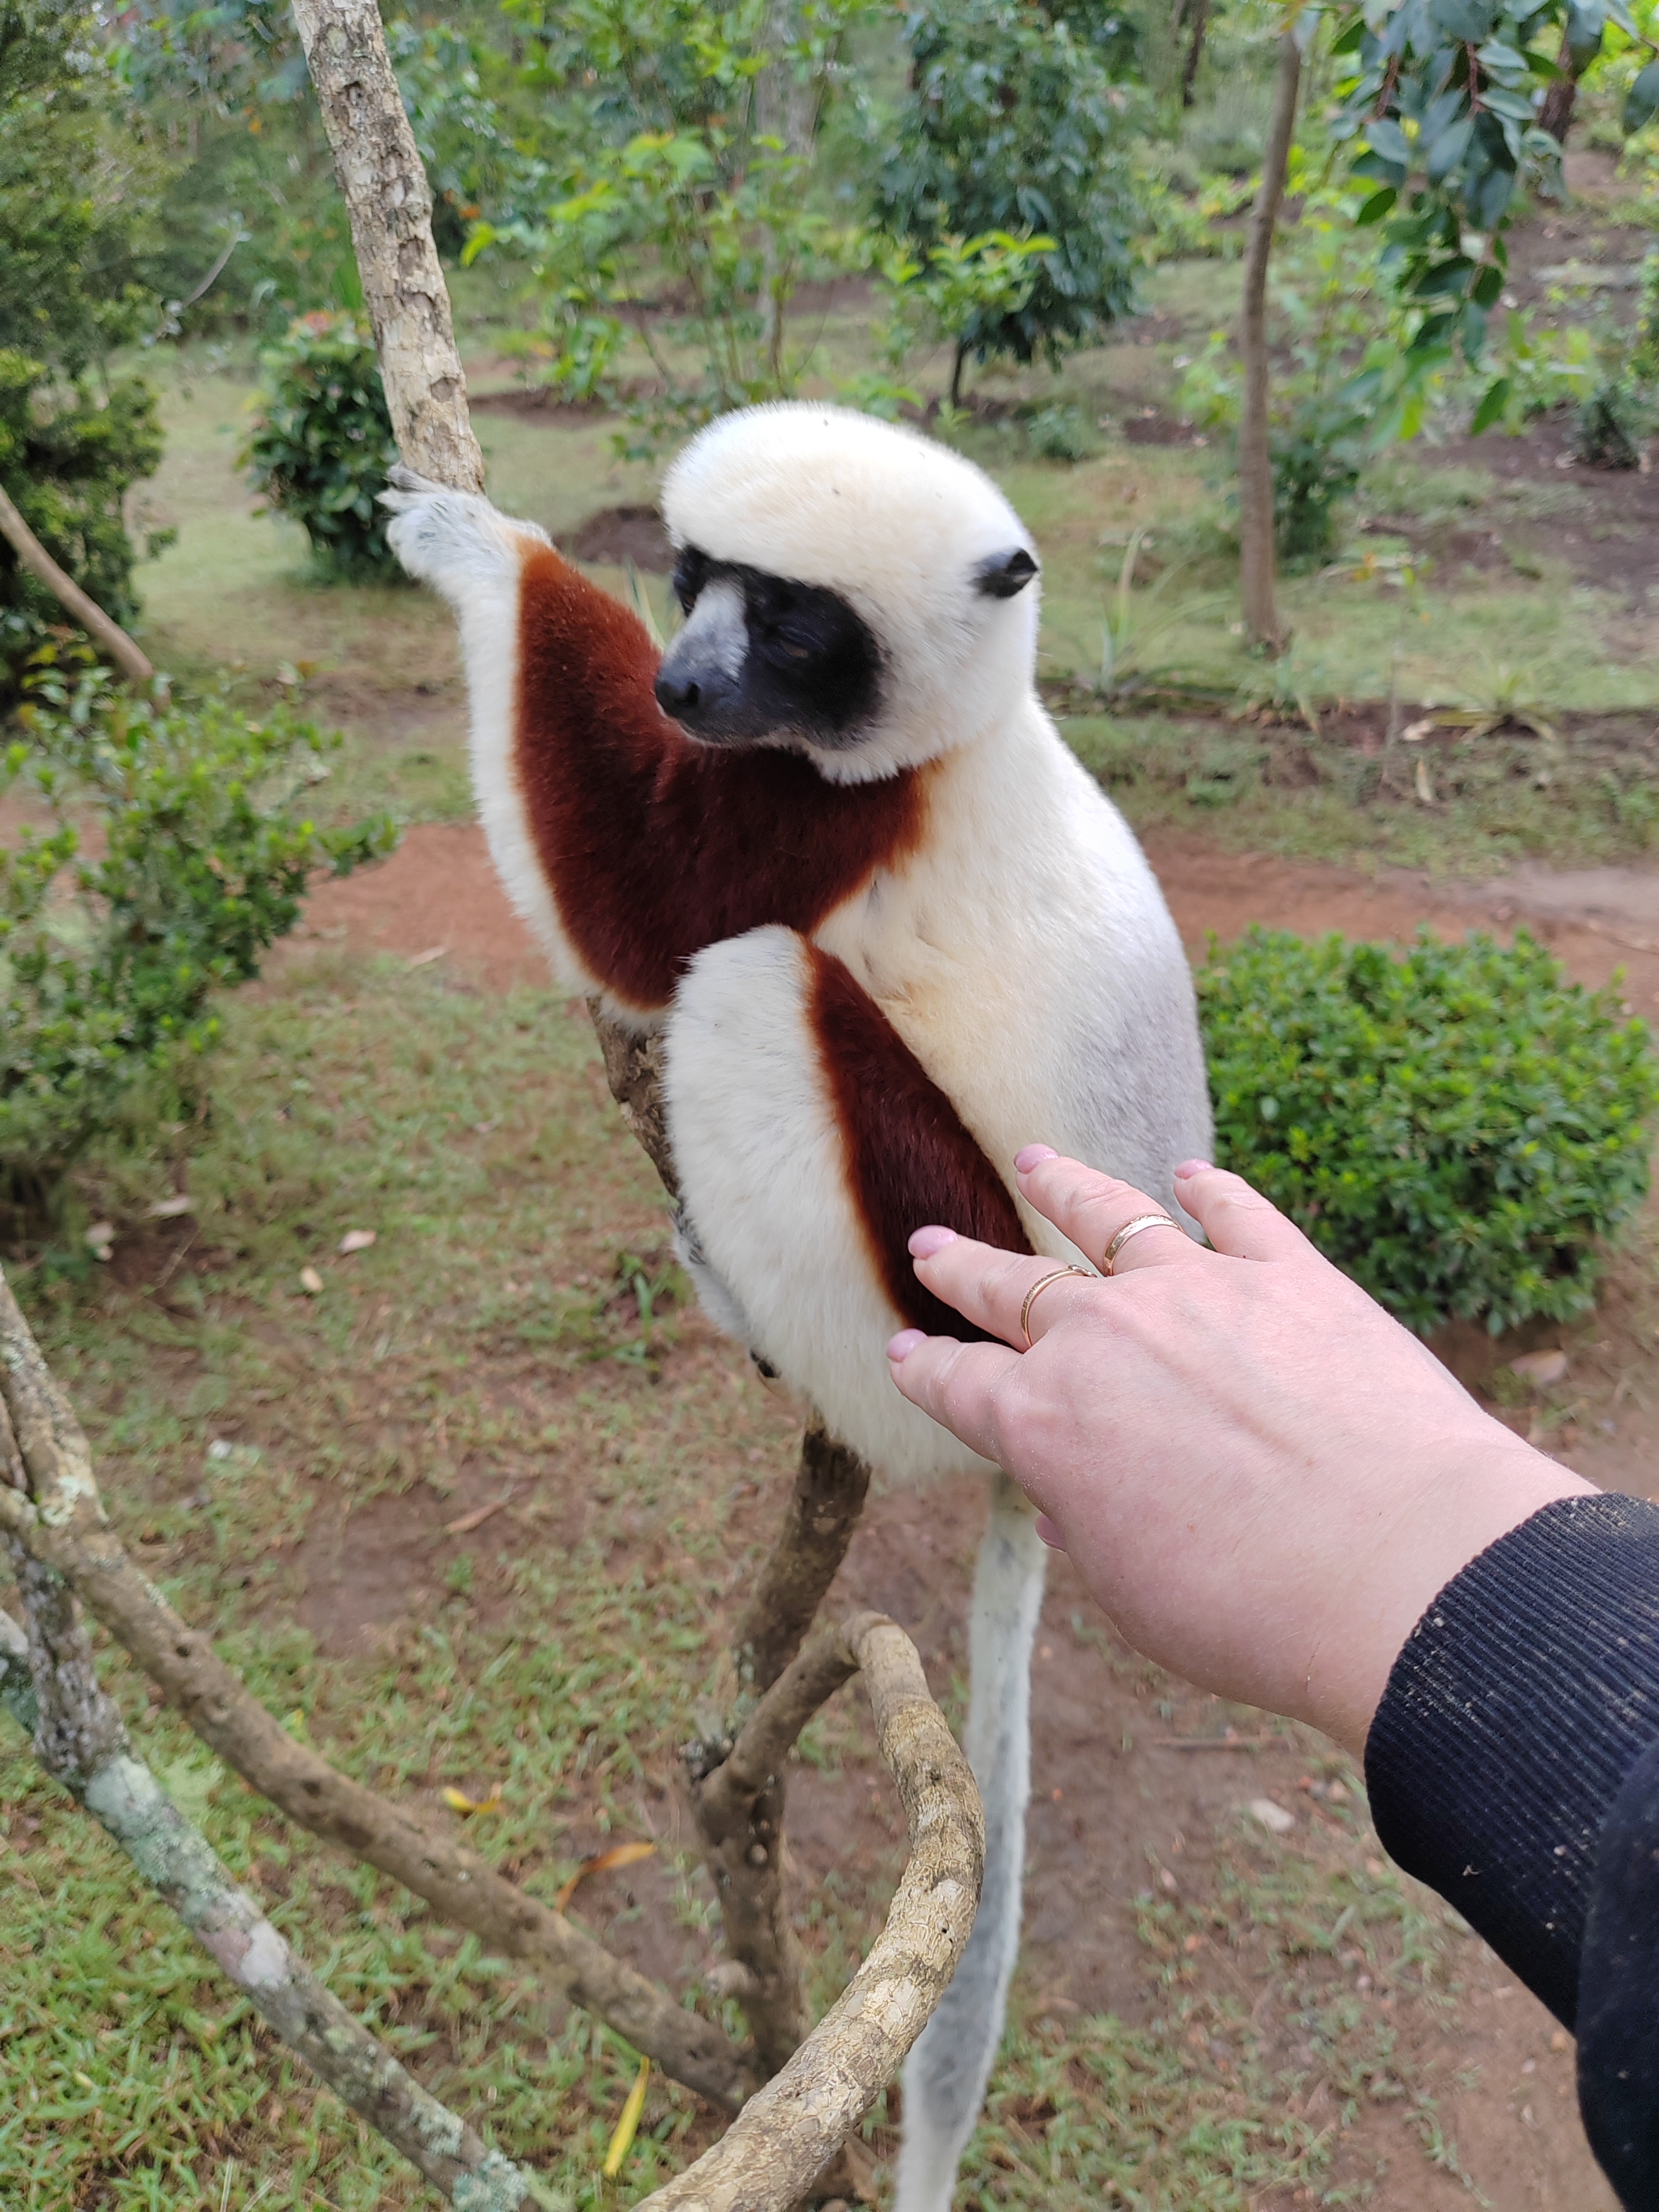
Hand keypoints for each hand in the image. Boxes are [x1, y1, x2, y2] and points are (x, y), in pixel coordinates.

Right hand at [886, 1151, 1590, 1754]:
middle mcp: (1101, 1339)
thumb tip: (1077, 1504)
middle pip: (1011, 1289)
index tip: (903, 1352)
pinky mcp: (1288, 1275)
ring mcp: (1194, 1292)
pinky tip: (1191, 1178)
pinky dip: (1210, 1191)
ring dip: (1065, 1189)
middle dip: (963, 1268)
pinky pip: (1236, 1215)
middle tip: (930, 1245)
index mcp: (1042, 1424)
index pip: (958, 1386)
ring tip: (1035, 1162)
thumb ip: (1094, 1532)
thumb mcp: (1136, 1594)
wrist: (1397, 1568)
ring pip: (1109, 1219)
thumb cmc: (1256, 1609)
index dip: (925, 1371)